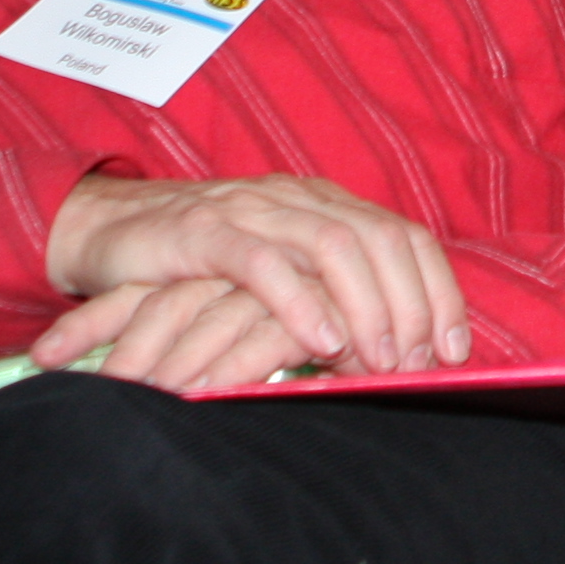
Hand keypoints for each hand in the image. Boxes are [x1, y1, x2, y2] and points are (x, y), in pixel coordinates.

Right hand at [38, 172, 468, 384]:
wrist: (109, 230)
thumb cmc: (200, 268)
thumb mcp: (278, 276)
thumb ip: (330, 298)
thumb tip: (398, 355)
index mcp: (326, 204)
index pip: (406, 236)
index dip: (438, 291)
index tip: (455, 349)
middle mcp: (298, 198)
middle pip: (381, 239)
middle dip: (412, 305)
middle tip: (419, 365)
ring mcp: (252, 209)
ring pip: (334, 246)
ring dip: (367, 307)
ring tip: (381, 360)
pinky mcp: (204, 232)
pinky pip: (263, 262)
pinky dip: (300, 302)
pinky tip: (322, 343)